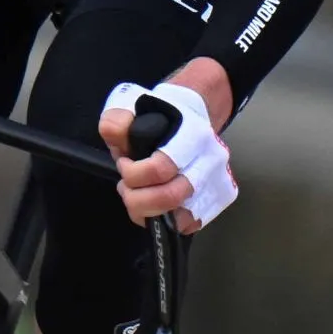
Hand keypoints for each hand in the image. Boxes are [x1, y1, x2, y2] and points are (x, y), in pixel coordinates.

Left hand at [100, 62, 238, 228]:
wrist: (193, 117)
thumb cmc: (160, 117)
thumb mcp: (131, 109)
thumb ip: (117, 121)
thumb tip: (114, 134)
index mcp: (193, 135)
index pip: (160, 169)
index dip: (132, 174)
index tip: (124, 164)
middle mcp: (211, 161)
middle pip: (170, 199)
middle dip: (137, 198)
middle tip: (128, 186)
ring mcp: (218, 182)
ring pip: (180, 219)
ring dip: (149, 212)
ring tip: (140, 196)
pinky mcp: (218, 200)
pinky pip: (189, 224)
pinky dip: (166, 220)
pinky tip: (156, 205)